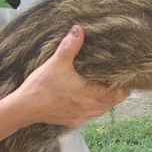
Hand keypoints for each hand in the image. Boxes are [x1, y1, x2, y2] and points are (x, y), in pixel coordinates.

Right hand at [0, 25, 128, 151]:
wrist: (26, 108)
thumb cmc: (42, 86)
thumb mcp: (57, 63)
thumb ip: (70, 46)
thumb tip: (79, 29)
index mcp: (89, 94)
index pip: (117, 95)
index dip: (124, 88)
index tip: (125, 81)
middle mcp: (89, 108)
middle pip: (112, 104)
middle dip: (116, 95)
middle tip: (117, 84)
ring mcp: (81, 117)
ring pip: (101, 111)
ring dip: (106, 102)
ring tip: (104, 91)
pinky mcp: (73, 122)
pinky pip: (90, 116)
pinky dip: (93, 109)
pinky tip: (87, 101)